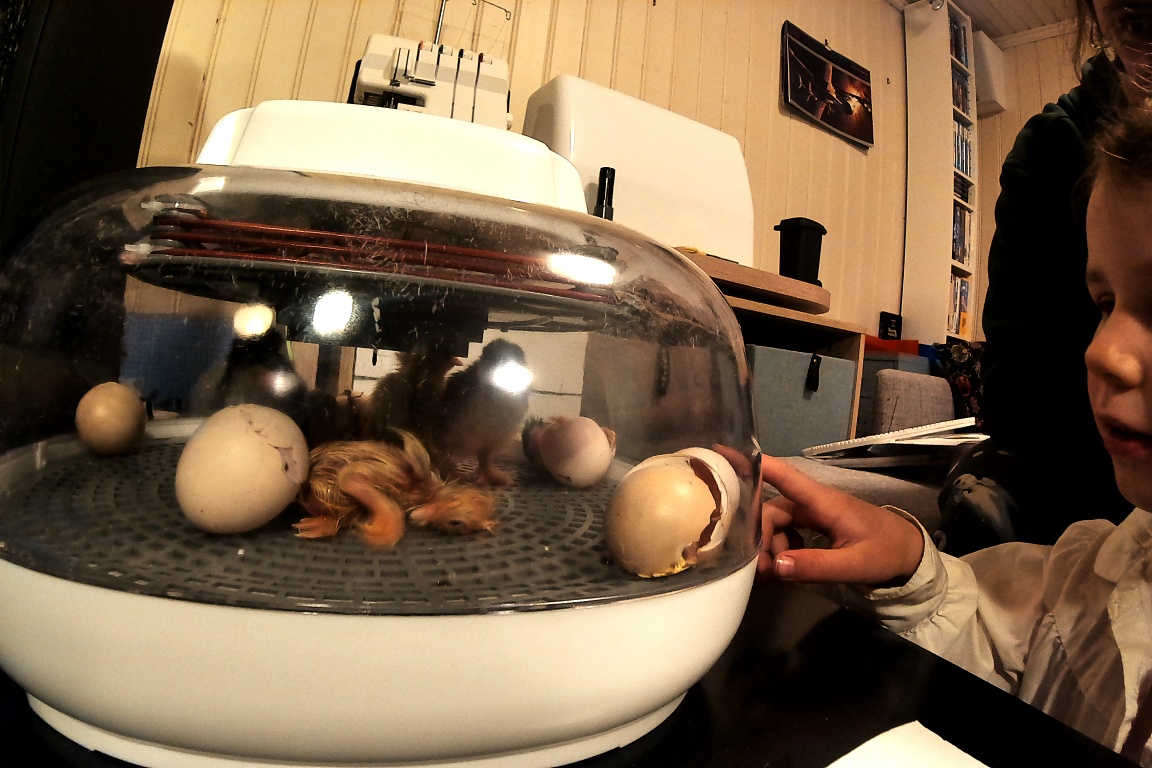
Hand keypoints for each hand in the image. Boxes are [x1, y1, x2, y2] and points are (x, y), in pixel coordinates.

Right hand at [758, 455, 924, 585]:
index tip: (723, 452)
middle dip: (760, 537)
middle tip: (760, 570)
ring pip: (776, 524)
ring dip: (769, 548)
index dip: (755, 465)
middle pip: (772, 510)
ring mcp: (813, 515)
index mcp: (823, 502)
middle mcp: (813, 503)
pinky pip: (786, 533)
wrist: (910, 555)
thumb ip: (816, 566)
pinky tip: (785, 568)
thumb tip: (776, 566)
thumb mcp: (855, 564)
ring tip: (773, 574)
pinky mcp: (814, 527)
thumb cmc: (886, 552)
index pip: (784, 476)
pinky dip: (780, 550)